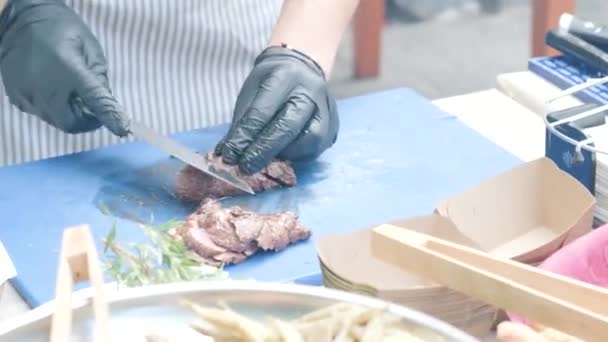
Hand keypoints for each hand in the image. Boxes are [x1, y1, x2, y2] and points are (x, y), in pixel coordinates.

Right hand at [0, 0, 128, 135]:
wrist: (21, 20)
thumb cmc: (62, 31)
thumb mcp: (90, 48)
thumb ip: (100, 78)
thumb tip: (108, 104)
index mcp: (69, 70)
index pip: (95, 101)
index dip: (110, 117)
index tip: (122, 129)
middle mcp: (45, 87)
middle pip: (72, 123)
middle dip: (86, 119)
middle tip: (91, 106)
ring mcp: (28, 94)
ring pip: (56, 120)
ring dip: (69, 114)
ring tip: (69, 92)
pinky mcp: (17, 97)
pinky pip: (40, 113)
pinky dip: (52, 108)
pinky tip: (52, 89)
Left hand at [215, 45, 338, 173]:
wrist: (301, 70)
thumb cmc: (271, 83)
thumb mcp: (252, 92)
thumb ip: (243, 123)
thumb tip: (230, 155)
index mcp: (285, 76)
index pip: (262, 112)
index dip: (244, 137)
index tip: (228, 156)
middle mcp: (311, 90)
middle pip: (288, 126)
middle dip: (264, 150)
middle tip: (245, 167)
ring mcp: (327, 107)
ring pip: (310, 139)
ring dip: (285, 154)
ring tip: (268, 157)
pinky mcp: (334, 124)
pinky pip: (318, 147)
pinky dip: (298, 154)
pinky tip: (284, 154)